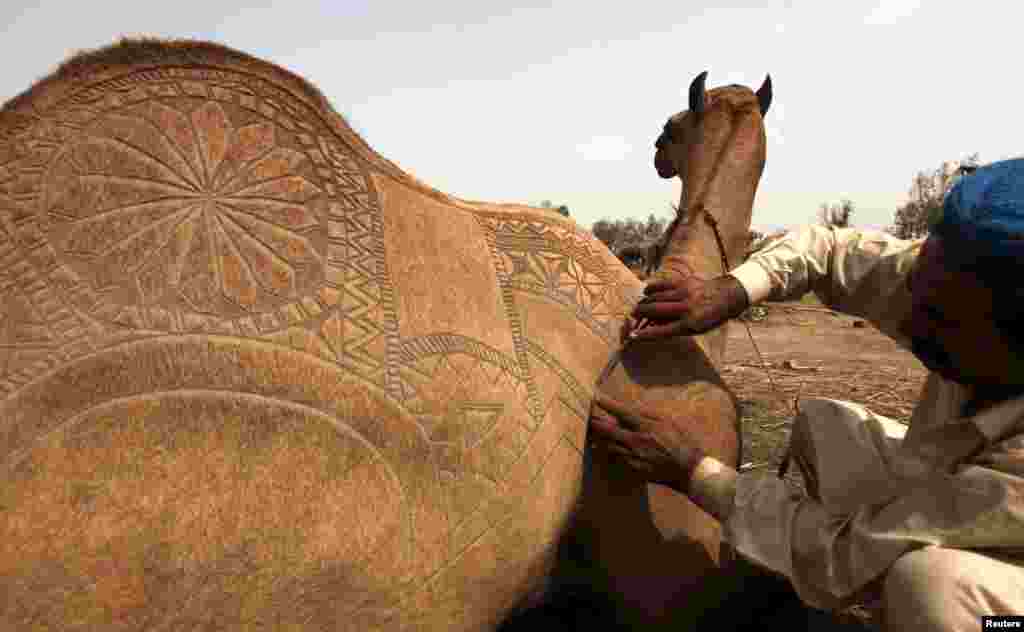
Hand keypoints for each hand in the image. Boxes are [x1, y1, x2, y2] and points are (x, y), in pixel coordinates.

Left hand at [588, 391, 705, 492]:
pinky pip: (616, 459)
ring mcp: (634, 458)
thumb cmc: (682, 442)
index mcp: (647, 427)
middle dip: (594, 423)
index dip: (607, 404)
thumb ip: (648, 414)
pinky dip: (610, 452)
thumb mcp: (669, 422)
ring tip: (592, 433)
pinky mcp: (634, 470)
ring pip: (608, 446)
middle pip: (608, 431)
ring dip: (599, 439)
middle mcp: (637, 442)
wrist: (689, 471)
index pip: (622, 412)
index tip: (595, 397)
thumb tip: (631, 407)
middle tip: (586, 417)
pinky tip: (604, 448)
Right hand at [626, 274, 749, 339]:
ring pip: (656, 296)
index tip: (632, 335)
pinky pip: (662, 284)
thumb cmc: (710, 317)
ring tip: (639, 306)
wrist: (728, 295)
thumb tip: (651, 327)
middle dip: (640, 314)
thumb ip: (674, 328)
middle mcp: (687, 308)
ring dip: (644, 302)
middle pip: (655, 310)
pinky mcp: (684, 282)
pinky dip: (652, 288)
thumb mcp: (696, 329)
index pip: (663, 331)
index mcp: (691, 323)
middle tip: (632, 316)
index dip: (645, 334)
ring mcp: (685, 293)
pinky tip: (646, 292)